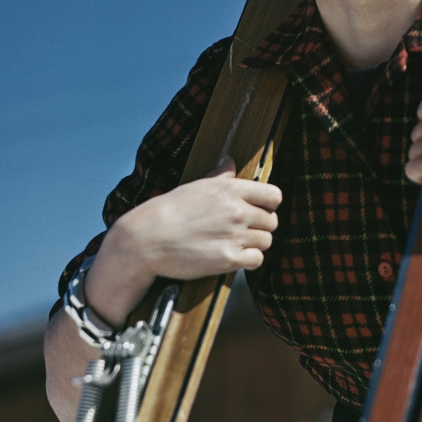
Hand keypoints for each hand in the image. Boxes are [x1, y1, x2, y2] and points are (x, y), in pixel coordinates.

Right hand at [85, 157, 280, 326]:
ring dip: (254, 244)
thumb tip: (229, 160)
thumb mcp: (196, 186)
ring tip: (235, 244)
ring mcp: (234, 235)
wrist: (147, 239)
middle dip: (261, 227)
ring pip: (267, 241)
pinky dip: (248, 260)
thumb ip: (220, 175)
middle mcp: (237, 211)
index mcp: (230, 189)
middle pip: (272, 221)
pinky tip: (233, 256)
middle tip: (243, 231)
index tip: (260, 210)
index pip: (274, 195)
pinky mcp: (228, 259)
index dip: (270, 205)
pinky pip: (257, 260)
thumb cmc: (169, 211)